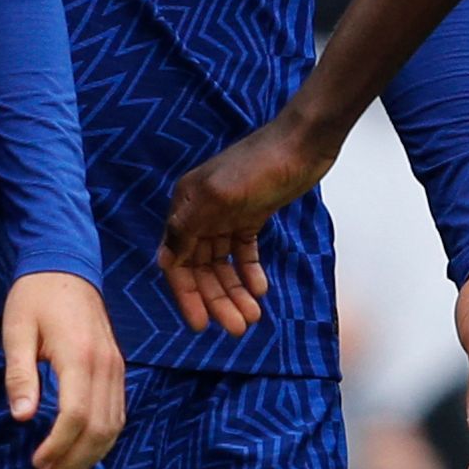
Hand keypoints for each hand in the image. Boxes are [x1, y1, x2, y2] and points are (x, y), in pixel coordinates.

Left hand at [1, 271, 124, 468]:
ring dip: (91, 454)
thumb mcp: (16, 332)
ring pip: (115, 423)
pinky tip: (81, 447)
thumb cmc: (35, 298)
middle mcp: (106, 364)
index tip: (35, 462)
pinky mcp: (117, 366)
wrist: (66, 266)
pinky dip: (103, 437)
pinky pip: (118, 411)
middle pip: (101, 427)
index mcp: (79, 356)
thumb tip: (22, 418)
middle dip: (75, 459)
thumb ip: (20, 375)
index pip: (76, 416)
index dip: (58, 446)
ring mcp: (116, 366)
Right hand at [157, 117, 331, 331]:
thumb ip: (188, 227)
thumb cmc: (260, 164)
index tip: (202, 325)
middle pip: (203, 268)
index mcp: (186, 206)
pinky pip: (244, 251)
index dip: (188, 295)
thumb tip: (165, 261)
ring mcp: (227, 214)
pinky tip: (260, 289)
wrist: (304, 141)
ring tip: (253, 317)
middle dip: (218, 299)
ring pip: (224, 264)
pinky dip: (250, 271)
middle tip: (240, 328)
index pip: (178, 262)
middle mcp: (201, 213)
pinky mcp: (252, 214)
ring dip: (235, 291)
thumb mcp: (218, 195)